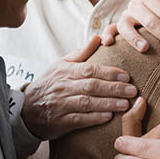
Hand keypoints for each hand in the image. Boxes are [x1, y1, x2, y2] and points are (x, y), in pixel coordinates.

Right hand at [22, 36, 136, 138]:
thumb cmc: (50, 83)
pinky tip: (108, 117)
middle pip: (91, 86)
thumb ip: (82, 53)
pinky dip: (94, 118)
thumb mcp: (61, 64)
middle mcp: (64, 87)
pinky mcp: (60, 121)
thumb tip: (99, 37)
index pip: (90, 70)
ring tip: (126, 104)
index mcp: (66, 71)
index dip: (109, 72)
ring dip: (108, 104)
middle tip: (133, 91)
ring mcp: (61, 104)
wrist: (27, 108)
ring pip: (87, 103)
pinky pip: (79, 119)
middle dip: (114, 88)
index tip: (126, 76)